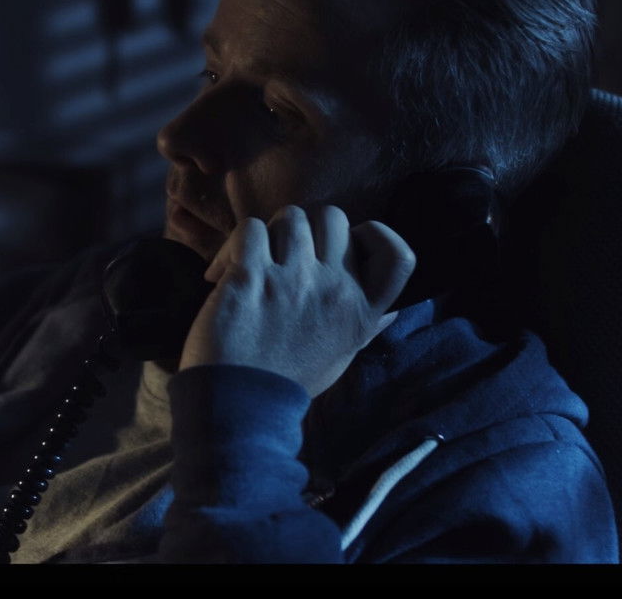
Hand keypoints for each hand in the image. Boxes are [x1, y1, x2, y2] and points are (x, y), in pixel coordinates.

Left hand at [177, 203, 415, 398]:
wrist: (239, 403)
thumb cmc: (289, 380)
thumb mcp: (341, 357)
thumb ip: (366, 327)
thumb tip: (394, 310)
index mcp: (361, 311)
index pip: (399, 256)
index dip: (376, 234)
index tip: (350, 244)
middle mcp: (334, 290)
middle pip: (333, 217)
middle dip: (307, 227)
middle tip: (285, 254)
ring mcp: (294, 281)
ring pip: (290, 217)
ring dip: (268, 235)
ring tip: (252, 263)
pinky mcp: (251, 277)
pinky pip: (249, 230)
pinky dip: (232, 245)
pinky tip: (222, 274)